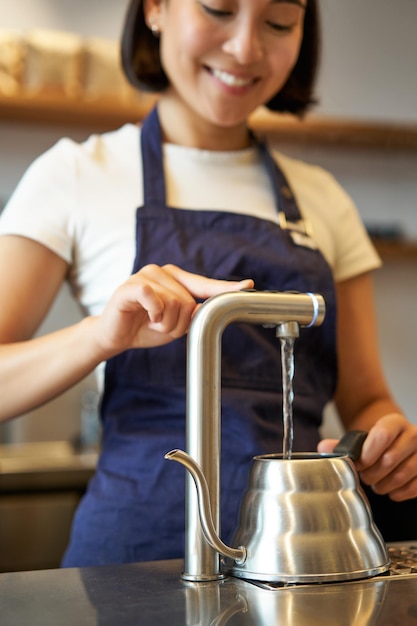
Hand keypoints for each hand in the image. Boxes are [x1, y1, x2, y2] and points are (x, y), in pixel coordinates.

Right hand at [92, 263, 253, 356]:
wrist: (115, 336)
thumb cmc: (145, 327)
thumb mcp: (176, 323)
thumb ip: (194, 314)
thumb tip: (215, 308)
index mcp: (175, 278)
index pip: (204, 284)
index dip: (225, 287)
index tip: (248, 285)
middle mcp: (161, 272)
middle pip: (188, 302)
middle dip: (177, 323)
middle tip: (160, 325)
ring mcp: (145, 276)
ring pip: (173, 304)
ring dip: (164, 323)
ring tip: (151, 322)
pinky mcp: (130, 286)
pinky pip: (154, 299)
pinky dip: (153, 314)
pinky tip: (144, 316)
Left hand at [318, 414, 416, 500]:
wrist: (401, 445)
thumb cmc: (380, 445)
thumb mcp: (363, 440)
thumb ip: (343, 444)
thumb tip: (323, 447)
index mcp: (395, 423)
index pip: (382, 435)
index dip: (367, 454)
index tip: (358, 463)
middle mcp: (413, 435)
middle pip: (389, 459)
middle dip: (371, 474)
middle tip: (364, 477)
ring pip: (400, 475)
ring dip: (382, 485)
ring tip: (376, 483)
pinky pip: (412, 488)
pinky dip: (397, 493)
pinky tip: (390, 489)